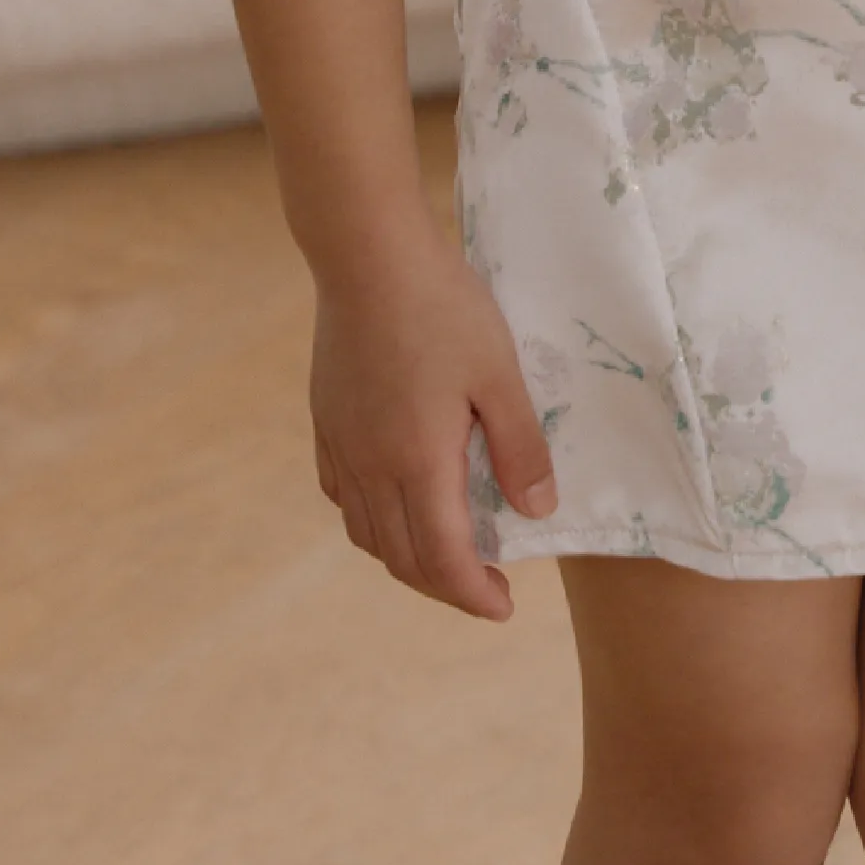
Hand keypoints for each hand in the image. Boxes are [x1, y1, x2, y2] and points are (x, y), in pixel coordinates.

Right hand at [306, 233, 557, 618]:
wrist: (368, 256)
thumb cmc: (444, 308)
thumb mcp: (501, 374)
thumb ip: (521, 448)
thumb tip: (537, 513)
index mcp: (417, 462)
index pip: (442, 559)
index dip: (473, 594)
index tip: (503, 608)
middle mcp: (370, 467)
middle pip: (400, 558)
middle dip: (444, 586)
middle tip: (485, 588)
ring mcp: (341, 446)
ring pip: (365, 533)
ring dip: (405, 558)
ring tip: (446, 552)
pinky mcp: (326, 422)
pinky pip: (343, 496)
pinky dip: (371, 520)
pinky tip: (395, 502)